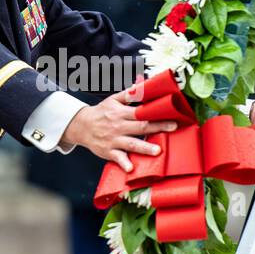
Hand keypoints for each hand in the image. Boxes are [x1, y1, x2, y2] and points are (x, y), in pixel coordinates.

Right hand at [62, 75, 178, 172]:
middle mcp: (118, 126)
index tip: (170, 113)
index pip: (141, 112)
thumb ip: (129, 94)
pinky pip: (117, 158)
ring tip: (157, 151)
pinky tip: (131, 168)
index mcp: (121, 113)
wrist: (81, 126)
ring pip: (131, 144)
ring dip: (144, 148)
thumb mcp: (113, 100)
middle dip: (158, 127)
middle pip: (141, 127)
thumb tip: (142, 86)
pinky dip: (124, 163)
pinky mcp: (109, 152)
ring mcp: (114, 140)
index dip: (156, 112)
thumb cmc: (100, 113)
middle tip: (173, 127)